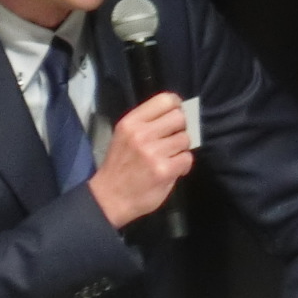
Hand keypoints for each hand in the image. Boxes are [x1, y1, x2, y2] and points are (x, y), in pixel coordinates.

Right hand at [88, 92, 192, 228]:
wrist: (110, 197)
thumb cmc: (120, 166)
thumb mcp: (125, 137)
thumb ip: (146, 124)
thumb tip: (177, 114)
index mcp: (131, 122)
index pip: (165, 100)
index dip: (176, 107)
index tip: (176, 115)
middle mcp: (141, 134)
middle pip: (179, 118)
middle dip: (180, 129)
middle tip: (173, 140)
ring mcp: (153, 152)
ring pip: (185, 139)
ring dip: (181, 149)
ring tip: (170, 157)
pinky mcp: (164, 170)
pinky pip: (187, 158)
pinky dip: (183, 165)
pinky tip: (173, 169)